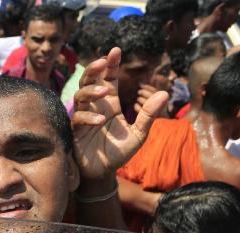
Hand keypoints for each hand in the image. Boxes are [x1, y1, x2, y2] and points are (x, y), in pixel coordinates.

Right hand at [72, 47, 168, 181]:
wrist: (103, 174)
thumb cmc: (118, 153)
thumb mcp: (139, 134)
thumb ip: (149, 114)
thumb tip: (163, 93)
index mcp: (110, 105)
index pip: (109, 80)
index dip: (111, 65)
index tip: (116, 51)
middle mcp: (95, 107)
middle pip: (89, 81)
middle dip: (94, 69)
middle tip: (103, 61)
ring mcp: (83, 117)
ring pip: (80, 95)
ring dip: (91, 91)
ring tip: (104, 92)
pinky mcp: (75, 131)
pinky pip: (77, 118)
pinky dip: (88, 117)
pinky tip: (101, 121)